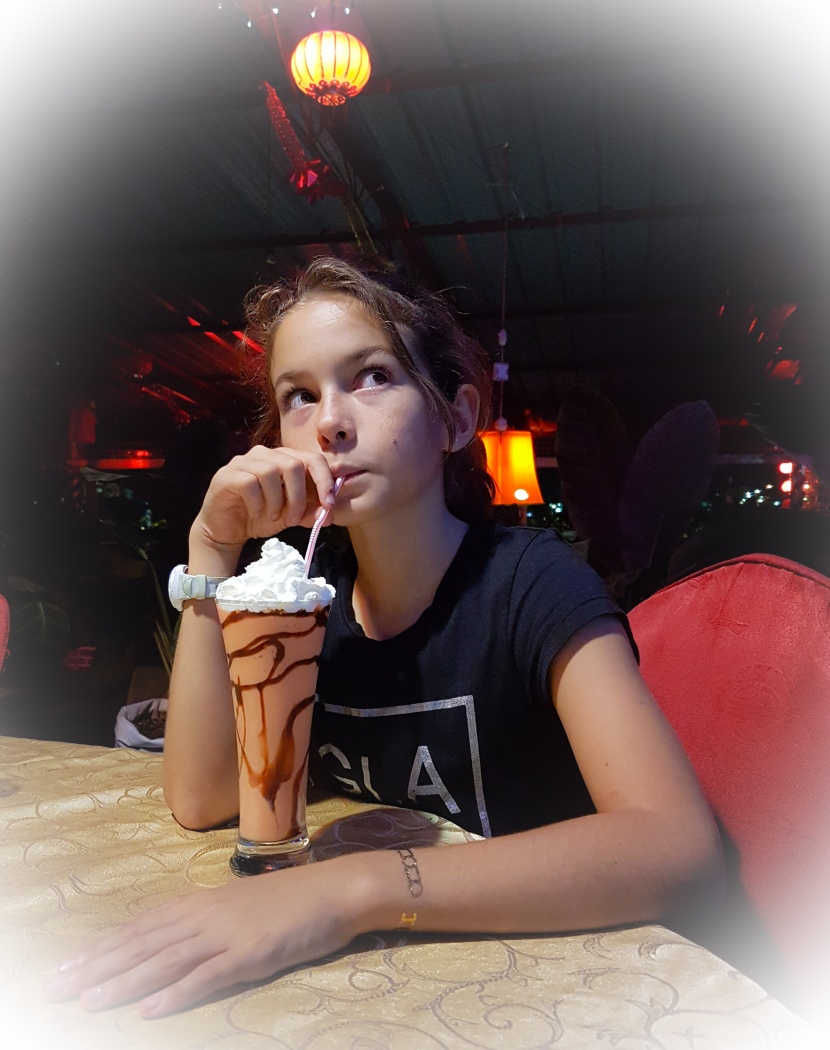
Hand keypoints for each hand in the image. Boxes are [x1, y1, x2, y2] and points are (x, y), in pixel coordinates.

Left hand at [45, 858, 367, 1018]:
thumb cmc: (289, 899)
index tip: (67, 967)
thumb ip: (202, 921)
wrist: (333, 890)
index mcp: (200, 902)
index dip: (102, 948)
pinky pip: (207, 977)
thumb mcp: (237, 905)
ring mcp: (226, 934)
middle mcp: (205, 915)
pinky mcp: (249, 954)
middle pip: (142, 943)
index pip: (140, 927)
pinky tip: (150, 1011)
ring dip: (124, 982)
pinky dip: (176, 994)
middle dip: (97, 966)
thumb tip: (168, 939)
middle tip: (58, 987)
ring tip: (88, 1001)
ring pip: (164, 960)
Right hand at [193, 445, 335, 551]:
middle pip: (293, 465)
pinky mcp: (227, 475)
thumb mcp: (291, 517)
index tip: (329, 505)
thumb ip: (310, 513)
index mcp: (285, 460)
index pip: (313, 459)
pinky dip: (257, 502)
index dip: (325, 481)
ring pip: (270, 472)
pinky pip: (248, 482)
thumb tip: (329, 514)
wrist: (227, 529)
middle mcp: (266, 454)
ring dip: (276, 501)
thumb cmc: (261, 515)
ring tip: (273, 516)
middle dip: (298, 496)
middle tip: (294, 519)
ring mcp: (244, 462)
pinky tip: (256, 512)